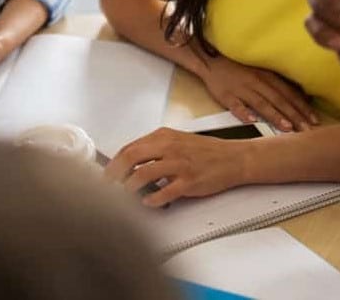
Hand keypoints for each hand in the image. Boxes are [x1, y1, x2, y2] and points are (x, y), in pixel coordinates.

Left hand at [104, 127, 253, 206]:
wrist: (233, 158)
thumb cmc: (206, 152)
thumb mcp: (178, 141)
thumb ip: (155, 148)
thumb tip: (131, 161)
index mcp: (164, 136)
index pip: (130, 147)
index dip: (113, 162)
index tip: (105, 174)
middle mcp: (170, 147)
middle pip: (132, 157)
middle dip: (114, 173)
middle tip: (106, 186)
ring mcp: (180, 164)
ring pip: (144, 173)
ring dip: (129, 186)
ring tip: (124, 195)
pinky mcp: (189, 181)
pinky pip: (165, 192)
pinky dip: (152, 199)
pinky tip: (147, 202)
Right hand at [198, 53, 317, 131]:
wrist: (213, 61)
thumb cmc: (240, 69)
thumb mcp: (262, 72)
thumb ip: (278, 84)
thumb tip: (300, 97)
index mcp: (267, 77)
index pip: (289, 94)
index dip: (302, 107)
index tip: (314, 120)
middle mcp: (257, 82)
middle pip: (279, 100)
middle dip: (294, 115)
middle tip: (307, 129)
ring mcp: (242, 89)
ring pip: (261, 103)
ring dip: (275, 115)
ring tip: (287, 127)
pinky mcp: (227, 96)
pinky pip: (236, 105)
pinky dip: (243, 113)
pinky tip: (251, 120)